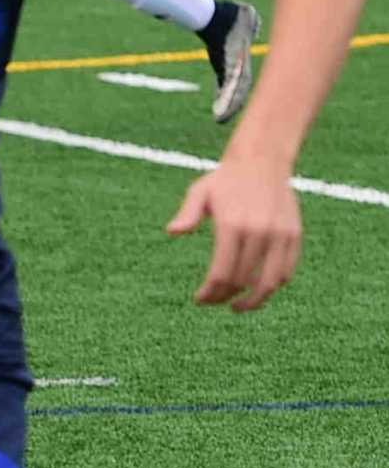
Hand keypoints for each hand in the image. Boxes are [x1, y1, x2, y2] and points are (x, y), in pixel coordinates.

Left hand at [166, 160, 301, 310]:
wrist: (262, 160)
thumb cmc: (225, 179)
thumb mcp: (200, 191)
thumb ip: (187, 213)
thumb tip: (172, 231)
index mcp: (233, 225)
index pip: (222, 273)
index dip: (210, 293)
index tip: (200, 300)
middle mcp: (259, 231)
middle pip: (243, 280)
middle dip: (225, 297)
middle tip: (213, 301)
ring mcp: (280, 234)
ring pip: (270, 282)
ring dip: (254, 300)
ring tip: (238, 307)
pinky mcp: (294, 235)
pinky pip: (286, 270)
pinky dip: (273, 285)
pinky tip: (258, 290)